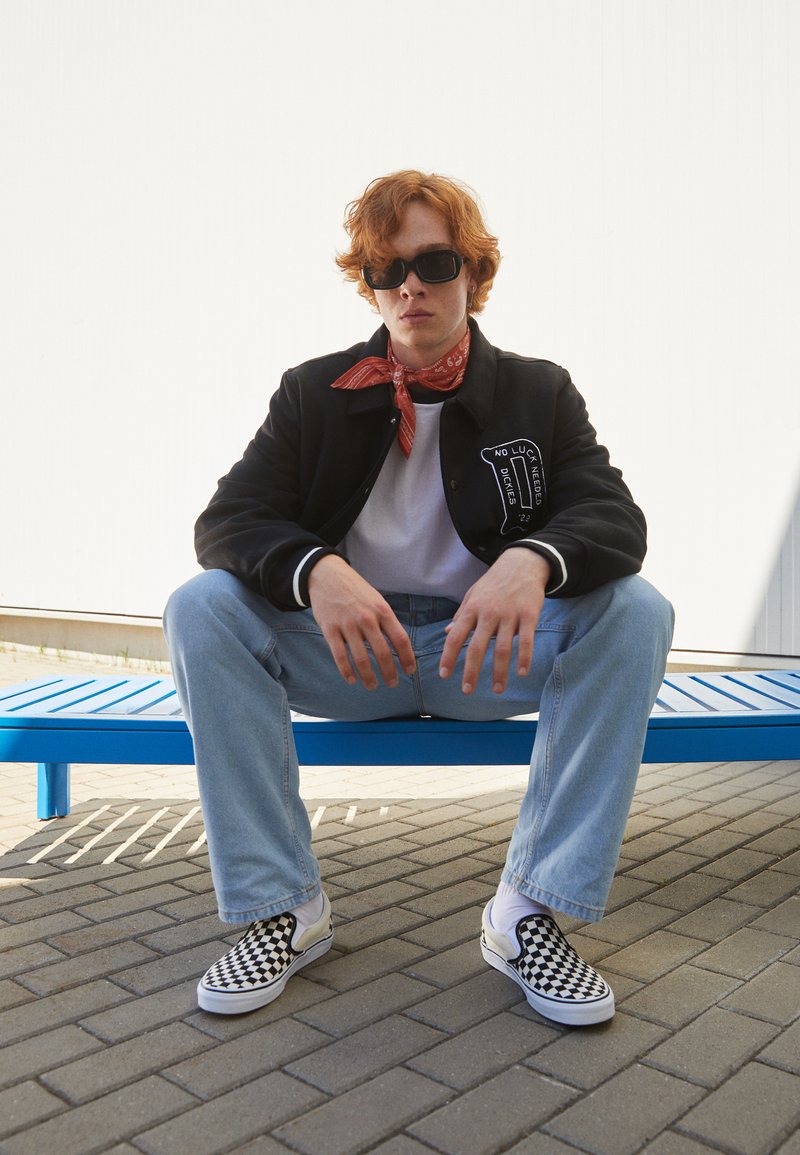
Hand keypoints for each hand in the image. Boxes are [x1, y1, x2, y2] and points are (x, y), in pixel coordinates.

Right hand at [307, 554, 415, 689]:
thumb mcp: (377, 600)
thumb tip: (398, 646)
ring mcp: (348, 625)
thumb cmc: (355, 591)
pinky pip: (339, 656)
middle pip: (383, 653)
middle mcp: (367, 619)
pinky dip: (346, 671)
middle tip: (392, 684)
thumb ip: (386, 621)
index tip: (410, 672)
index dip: (407, 658)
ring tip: (372, 686)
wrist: (327, 575)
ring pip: (361, 659)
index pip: (400, 639)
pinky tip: (352, 680)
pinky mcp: (330, 629)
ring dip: (368, 677)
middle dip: (389, 673)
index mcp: (382, 611)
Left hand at [439, 549, 550, 694]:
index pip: (455, 636)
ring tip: (497, 690)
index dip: (448, 656)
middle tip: (467, 691)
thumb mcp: (473, 594)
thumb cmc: (494, 582)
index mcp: (472, 609)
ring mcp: (509, 614)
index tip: (444, 675)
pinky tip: (521, 673)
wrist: (522, 563)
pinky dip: (524, 658)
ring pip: (502, 648)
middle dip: (471, 672)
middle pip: (477, 647)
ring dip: (499, 672)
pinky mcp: (529, 615)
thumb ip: (461, 615)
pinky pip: (526, 640)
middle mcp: (488, 613)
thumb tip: (447, 633)